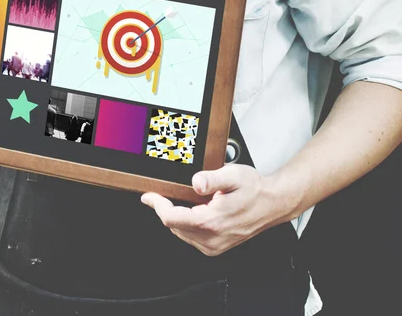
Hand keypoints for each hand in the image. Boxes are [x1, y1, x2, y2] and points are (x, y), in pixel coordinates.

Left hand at [141, 165, 287, 255]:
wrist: (273, 203)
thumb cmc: (255, 189)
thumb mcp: (233, 175)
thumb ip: (212, 179)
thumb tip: (196, 183)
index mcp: (212, 222)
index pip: (171, 218)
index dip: (157, 205)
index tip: (148, 196)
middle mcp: (212, 238)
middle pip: (174, 226)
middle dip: (166, 208)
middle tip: (166, 193)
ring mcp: (214, 245)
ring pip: (181, 232)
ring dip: (177, 216)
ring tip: (187, 200)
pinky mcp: (216, 247)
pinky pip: (191, 236)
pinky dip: (187, 223)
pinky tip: (195, 211)